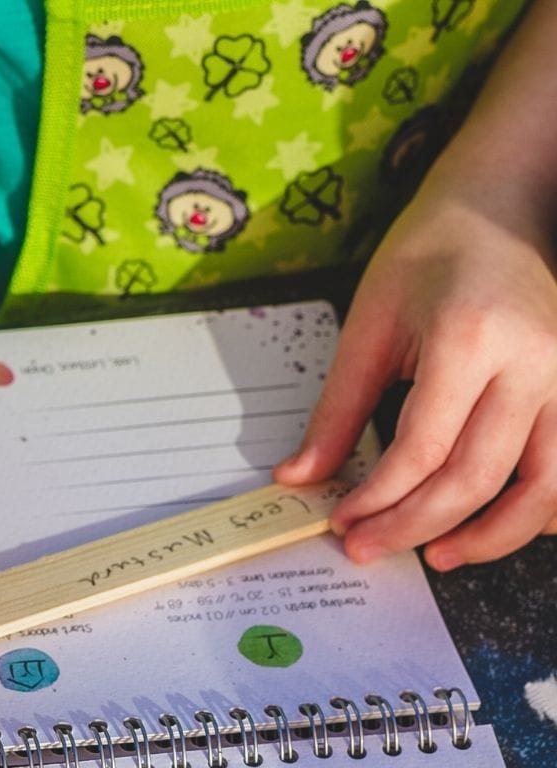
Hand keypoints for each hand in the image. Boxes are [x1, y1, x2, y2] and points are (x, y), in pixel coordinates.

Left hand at [274, 182, 556, 569]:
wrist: (494, 210)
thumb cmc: (426, 255)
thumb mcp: (367, 324)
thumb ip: (337, 409)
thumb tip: (299, 476)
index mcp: (469, 338)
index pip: (422, 448)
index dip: (379, 497)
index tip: (342, 519)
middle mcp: (533, 362)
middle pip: (477, 476)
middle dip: (415, 524)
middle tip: (367, 547)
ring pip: (543, 488)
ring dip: (489, 536)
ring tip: (436, 555)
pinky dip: (541, 510)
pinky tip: (495, 523)